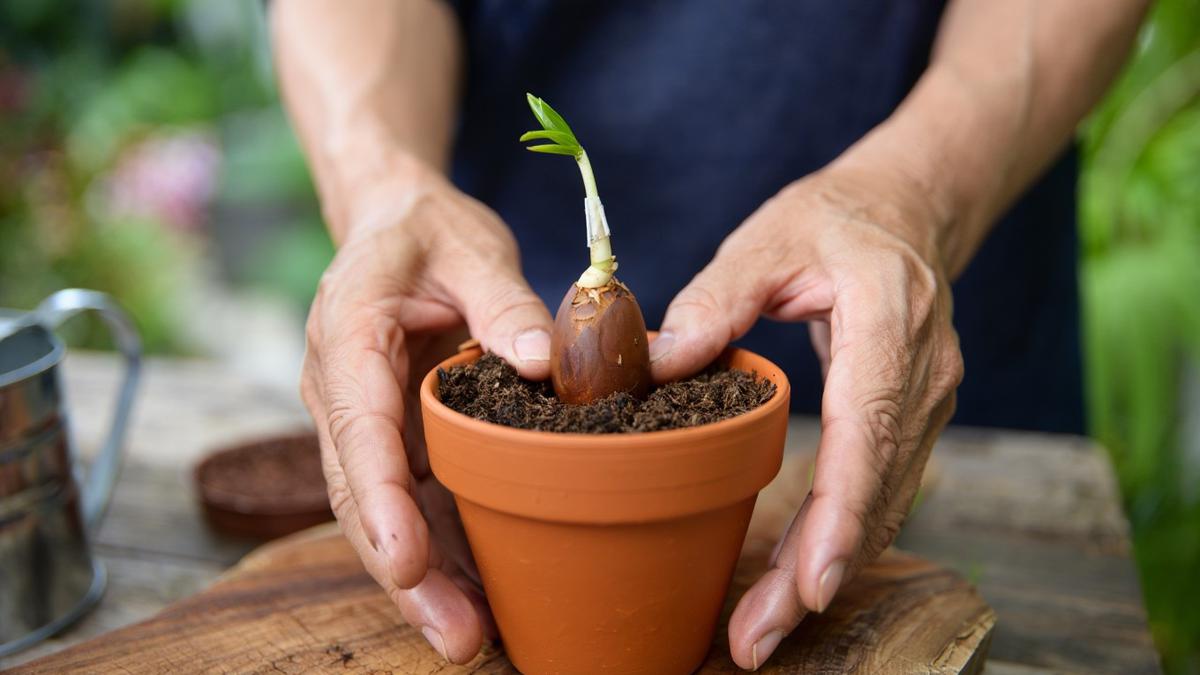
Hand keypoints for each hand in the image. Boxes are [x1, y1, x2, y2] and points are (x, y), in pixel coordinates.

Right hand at [300, 164, 552, 663]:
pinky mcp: (400, 438)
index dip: (381, 499)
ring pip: (387, 513)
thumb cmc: (428, 232)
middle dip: (404, 569)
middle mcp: (345, 392)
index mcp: (349, 336)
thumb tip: (545, 362)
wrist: (395, 224)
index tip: (407, 560)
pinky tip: (483, 595)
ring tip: (473, 638)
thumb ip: (502, 300)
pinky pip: (417, 501)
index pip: (358, 427)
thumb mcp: (469, 247)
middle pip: (364, 495)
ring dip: (426, 579)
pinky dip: (446, 549)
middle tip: (455, 634)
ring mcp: (369, 422)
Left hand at [649, 164, 963, 668]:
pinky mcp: (913, 420)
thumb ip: (715, 300)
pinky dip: (841, 541)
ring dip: (827, 572)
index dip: (842, 516)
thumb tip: (658, 362)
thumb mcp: (767, 242)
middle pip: (877, 493)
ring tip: (764, 630)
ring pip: (884, 507)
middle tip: (757, 640)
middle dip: (819, 573)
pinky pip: (880, 493)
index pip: (870, 433)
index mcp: (889, 324)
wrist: (904, 211)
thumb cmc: (834, 222)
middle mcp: (922, 377)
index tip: (810, 585)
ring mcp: (928, 404)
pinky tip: (797, 582)